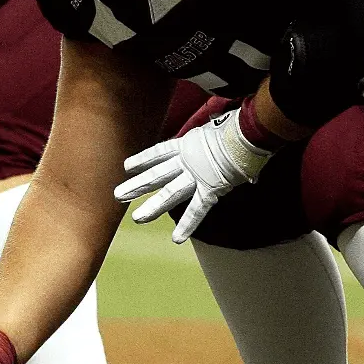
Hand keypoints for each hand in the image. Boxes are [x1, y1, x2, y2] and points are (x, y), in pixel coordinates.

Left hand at [114, 107, 271, 243]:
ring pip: (170, 193)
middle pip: (157, 175)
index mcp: (187, 144)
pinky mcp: (210, 188)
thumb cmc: (237, 126)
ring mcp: (196, 176)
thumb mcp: (219, 124)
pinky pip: (198, 209)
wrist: (246, 132)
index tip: (127, 166)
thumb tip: (224, 125)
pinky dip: (189, 225)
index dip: (143, 160)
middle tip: (118, 195)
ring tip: (136, 218)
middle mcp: (186, 161)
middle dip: (137, 185)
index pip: (159, 152)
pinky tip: (177, 239)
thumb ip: (217, 129)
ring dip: (153, 207)